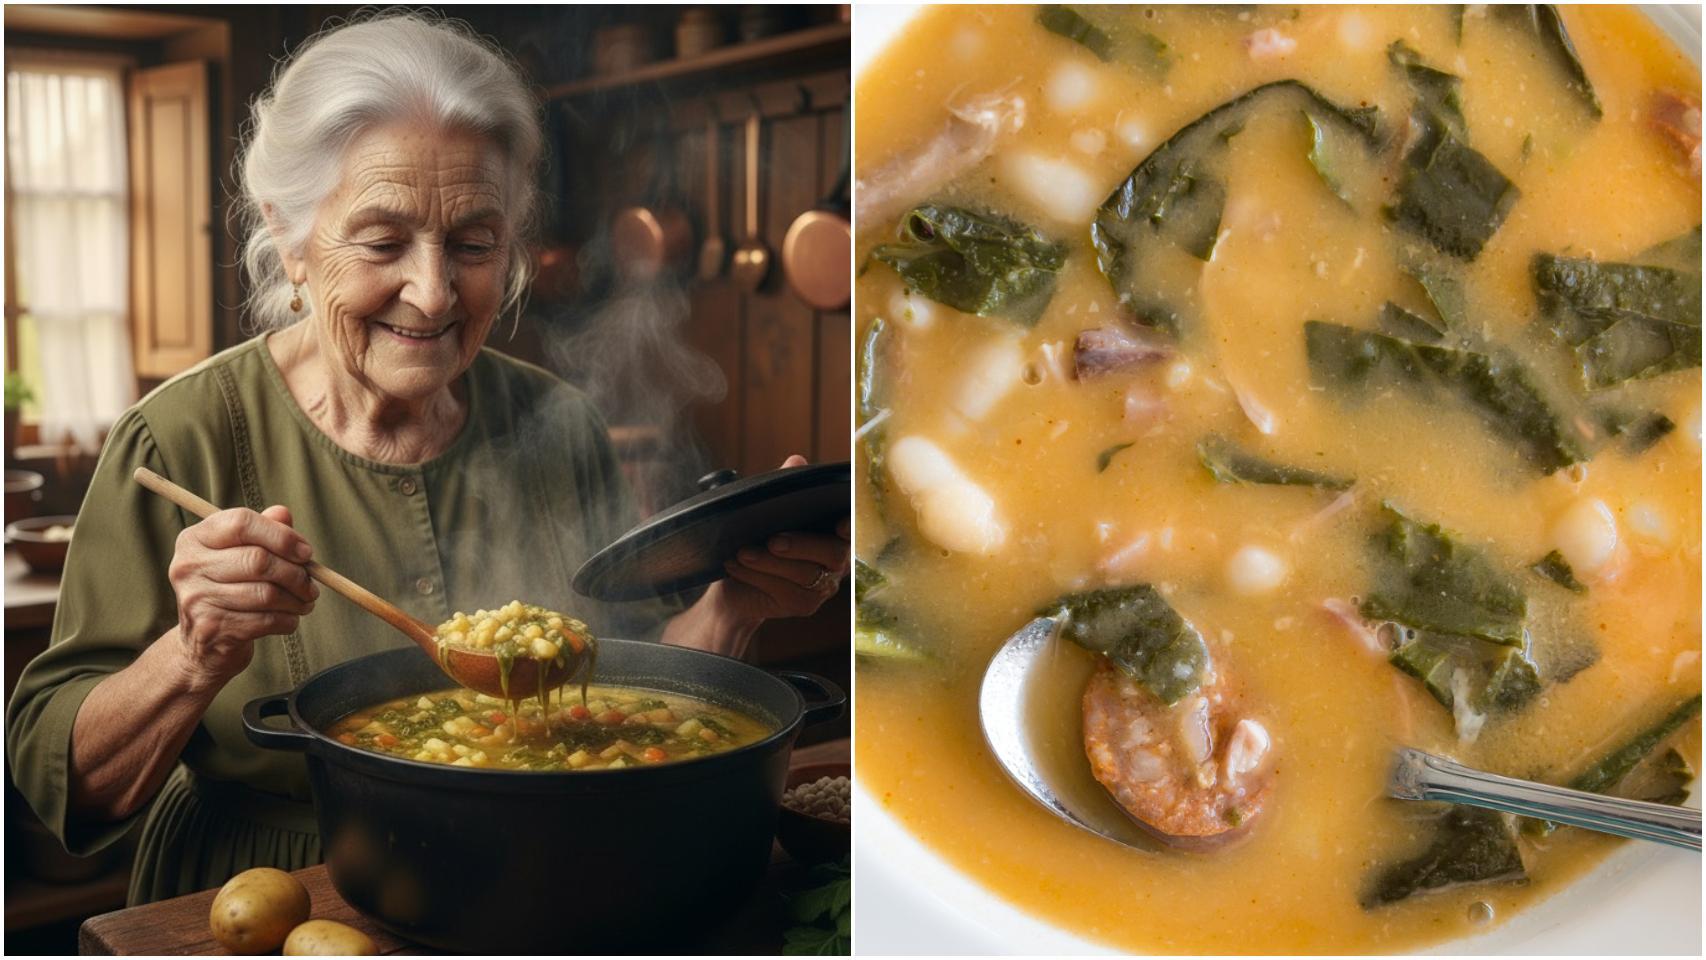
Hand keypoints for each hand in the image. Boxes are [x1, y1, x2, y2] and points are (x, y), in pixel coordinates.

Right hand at [168, 505, 317, 688]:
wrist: (203, 643)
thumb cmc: (229, 587)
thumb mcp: (240, 553)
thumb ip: (263, 529)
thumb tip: (283, 514)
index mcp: (194, 538)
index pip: (242, 523)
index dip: (282, 536)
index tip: (306, 552)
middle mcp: (188, 566)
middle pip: (258, 560)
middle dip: (296, 573)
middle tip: (311, 583)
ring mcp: (197, 599)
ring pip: (266, 593)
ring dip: (297, 599)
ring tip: (306, 601)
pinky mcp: (212, 629)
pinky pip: (266, 621)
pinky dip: (288, 620)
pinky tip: (290, 618)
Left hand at [716, 455, 850, 625]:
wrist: (735, 584)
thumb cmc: (757, 540)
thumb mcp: (767, 511)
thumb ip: (784, 486)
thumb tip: (797, 461)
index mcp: (834, 533)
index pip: (854, 527)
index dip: (853, 524)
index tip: (841, 523)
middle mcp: (836, 561)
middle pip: (835, 554)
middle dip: (802, 545)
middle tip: (772, 540)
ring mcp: (823, 586)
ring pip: (805, 575)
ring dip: (770, 562)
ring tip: (742, 552)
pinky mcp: (804, 605)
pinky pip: (785, 592)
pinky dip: (756, 576)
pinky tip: (736, 565)